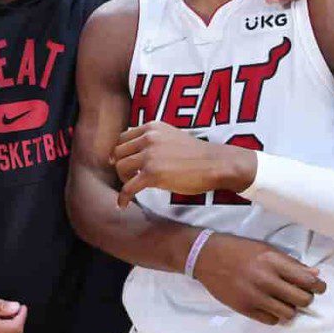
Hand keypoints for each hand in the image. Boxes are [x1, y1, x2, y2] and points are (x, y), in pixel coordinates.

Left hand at [111, 121, 254, 208]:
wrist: (216, 164)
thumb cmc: (197, 154)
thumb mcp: (171, 136)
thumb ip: (153, 140)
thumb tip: (136, 153)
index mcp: (151, 128)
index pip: (122, 138)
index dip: (119, 152)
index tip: (120, 161)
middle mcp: (148, 138)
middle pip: (118, 152)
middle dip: (119, 166)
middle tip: (128, 177)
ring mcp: (149, 155)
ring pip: (120, 168)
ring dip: (123, 180)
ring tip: (132, 188)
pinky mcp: (152, 174)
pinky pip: (128, 187)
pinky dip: (123, 197)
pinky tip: (123, 204)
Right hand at [194, 232, 326, 325]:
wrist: (205, 256)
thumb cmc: (236, 249)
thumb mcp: (264, 248)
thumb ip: (289, 263)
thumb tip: (314, 274)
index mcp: (272, 261)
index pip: (307, 280)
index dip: (318, 286)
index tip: (318, 287)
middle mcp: (266, 280)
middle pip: (302, 300)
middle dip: (306, 298)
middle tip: (300, 294)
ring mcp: (255, 296)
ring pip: (289, 313)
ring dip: (290, 308)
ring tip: (283, 300)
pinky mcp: (244, 308)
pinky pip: (271, 320)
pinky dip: (274, 315)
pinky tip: (269, 305)